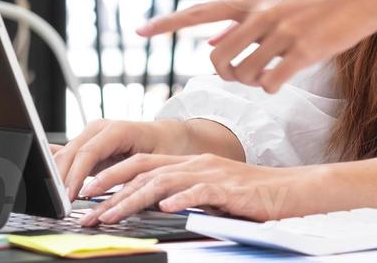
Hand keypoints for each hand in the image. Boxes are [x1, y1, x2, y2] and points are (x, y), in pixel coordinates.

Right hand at [53, 119, 189, 201]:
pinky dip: (59, 170)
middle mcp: (100, 129)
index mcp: (117, 130)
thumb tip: (116, 198)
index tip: (68, 197)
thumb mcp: (155, 164)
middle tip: (57, 205)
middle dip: (61, 179)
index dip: (75, 176)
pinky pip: (68, 155)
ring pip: (65, 155)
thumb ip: (133, 178)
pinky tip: (49, 182)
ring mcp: (91, 134)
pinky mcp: (87, 144)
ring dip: (58, 178)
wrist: (168, 135)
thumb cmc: (165, 147)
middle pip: (71, 153)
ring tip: (55, 201)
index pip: (88, 153)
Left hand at [81, 154, 319, 223]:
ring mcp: (211, 174)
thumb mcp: (209, 192)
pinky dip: (181, 198)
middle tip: (86, 211)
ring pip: (164, 182)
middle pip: (144, 172)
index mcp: (188, 163)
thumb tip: (151, 205)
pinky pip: (201, 191)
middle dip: (111, 192)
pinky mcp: (229, 188)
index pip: (141, 164)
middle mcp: (195, 164)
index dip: (111, 176)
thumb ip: (183, 193)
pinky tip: (165, 207)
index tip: (87, 194)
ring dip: (133, 199)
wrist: (289, 191)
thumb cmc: (249, 196)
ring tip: (111, 213)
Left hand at [137, 0, 376, 92]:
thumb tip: (211, 42)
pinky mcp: (303, 51)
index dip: (167, 23)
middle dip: (223, 73)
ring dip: (250, 82)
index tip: (137, 30)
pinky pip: (271, 82)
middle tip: (240, 73)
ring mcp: (281, 33)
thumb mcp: (276, 0)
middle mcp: (261, 14)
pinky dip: (271, 86)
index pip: (198, 11)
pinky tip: (282, 79)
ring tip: (267, 74)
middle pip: (218, 56)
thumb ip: (243, 21)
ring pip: (244, 73)